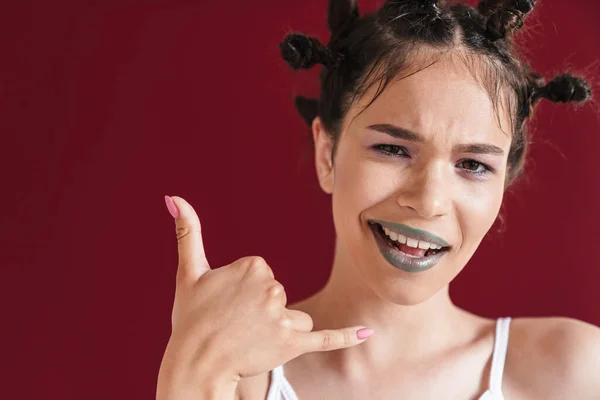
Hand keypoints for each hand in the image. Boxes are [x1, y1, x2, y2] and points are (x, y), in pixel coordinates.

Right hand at [157, 196, 371, 397]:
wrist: (194, 365)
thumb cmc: (191, 319)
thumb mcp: (188, 274)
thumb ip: (187, 233)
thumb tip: (173, 196)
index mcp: (254, 265)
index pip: (262, 274)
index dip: (243, 292)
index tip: (226, 304)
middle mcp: (272, 288)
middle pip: (278, 296)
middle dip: (260, 311)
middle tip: (235, 324)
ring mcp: (283, 318)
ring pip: (292, 318)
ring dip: (277, 331)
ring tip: (250, 341)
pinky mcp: (292, 345)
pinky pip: (326, 338)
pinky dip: (348, 336)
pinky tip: (368, 331)